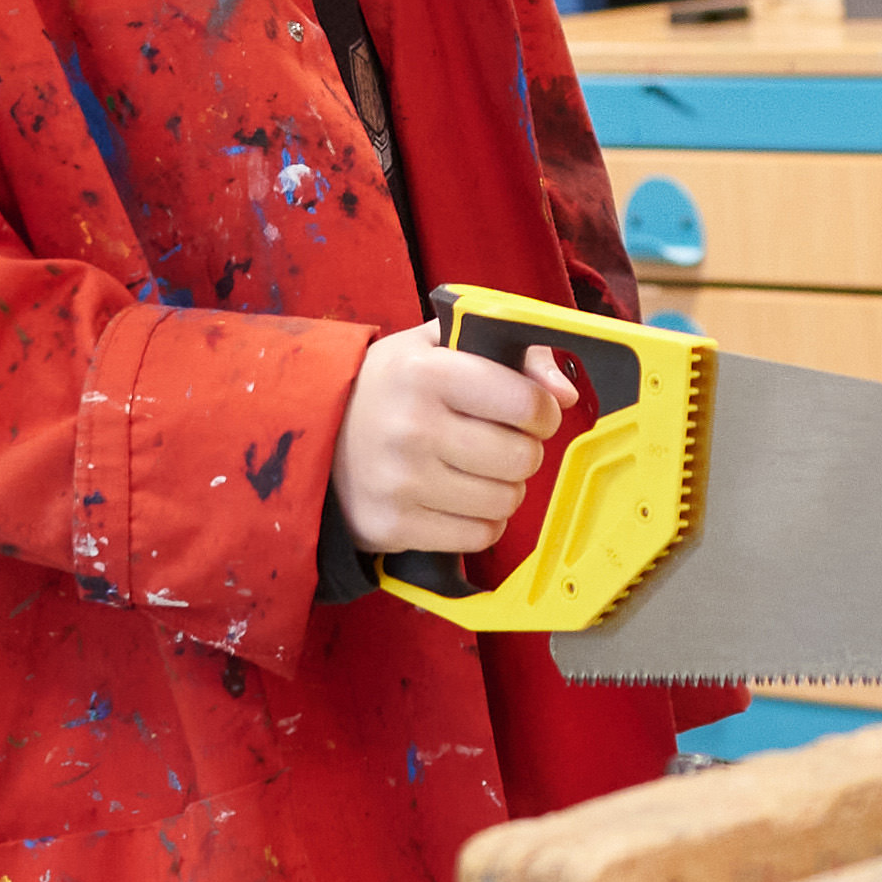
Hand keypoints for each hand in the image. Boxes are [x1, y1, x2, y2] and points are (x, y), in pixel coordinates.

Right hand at [338, 330, 576, 559]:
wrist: (316, 434)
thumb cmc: (393, 386)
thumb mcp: (440, 345)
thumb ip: (512, 351)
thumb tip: (565, 394)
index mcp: (426, 373)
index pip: (526, 403)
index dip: (542, 411)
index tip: (530, 413)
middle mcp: (411, 427)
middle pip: (522, 458)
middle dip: (524, 451)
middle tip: (501, 442)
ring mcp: (400, 483)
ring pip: (505, 501)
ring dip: (505, 488)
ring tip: (479, 471)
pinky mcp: (394, 526)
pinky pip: (479, 536)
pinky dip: (482, 521)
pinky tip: (460, 499)